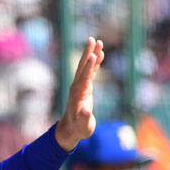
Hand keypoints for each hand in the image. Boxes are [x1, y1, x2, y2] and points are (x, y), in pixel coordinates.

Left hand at [55, 37, 104, 151]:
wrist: (70, 130)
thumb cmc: (78, 129)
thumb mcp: (82, 127)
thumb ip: (84, 119)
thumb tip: (86, 112)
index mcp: (78, 95)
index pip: (84, 78)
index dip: (89, 67)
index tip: (93, 55)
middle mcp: (77, 88)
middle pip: (83, 67)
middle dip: (88, 53)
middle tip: (92, 39)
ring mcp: (80, 87)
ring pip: (86, 67)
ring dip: (91, 54)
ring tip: (98, 41)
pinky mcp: (84, 88)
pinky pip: (90, 72)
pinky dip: (95, 63)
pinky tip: (99, 54)